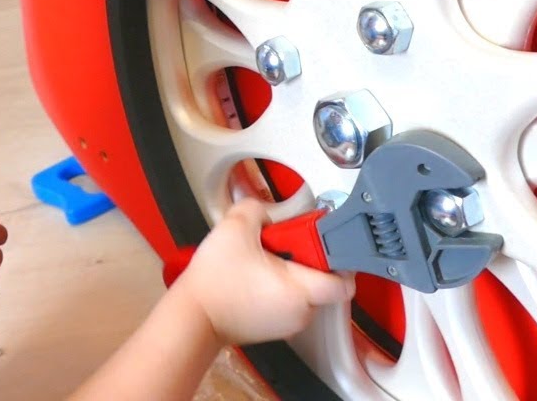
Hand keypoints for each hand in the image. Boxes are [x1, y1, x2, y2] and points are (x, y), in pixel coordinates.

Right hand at [170, 198, 355, 346]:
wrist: (192, 316)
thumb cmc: (214, 282)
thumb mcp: (234, 228)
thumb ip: (256, 208)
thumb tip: (264, 210)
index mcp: (300, 290)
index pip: (344, 281)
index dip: (337, 256)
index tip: (315, 242)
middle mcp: (300, 312)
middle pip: (323, 281)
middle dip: (306, 260)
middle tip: (280, 247)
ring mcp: (288, 323)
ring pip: (305, 292)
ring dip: (291, 274)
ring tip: (262, 262)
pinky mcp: (274, 328)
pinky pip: (288, 303)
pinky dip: (278, 288)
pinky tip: (254, 277)